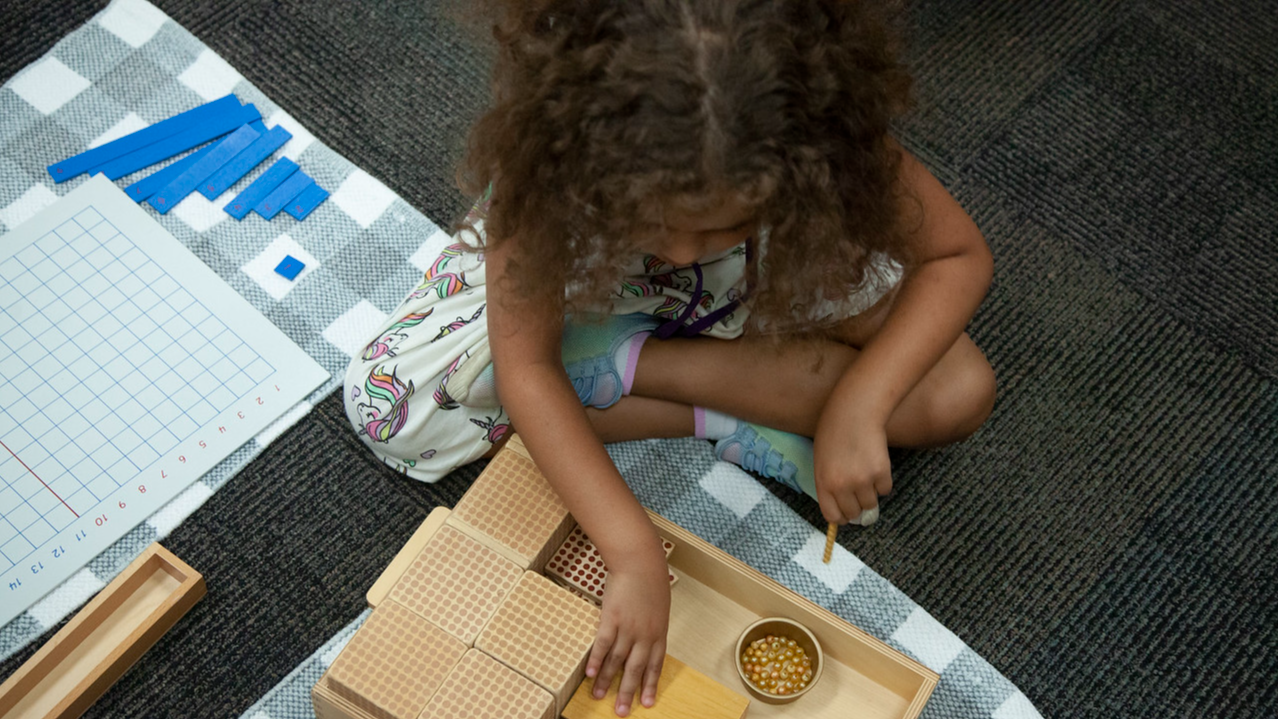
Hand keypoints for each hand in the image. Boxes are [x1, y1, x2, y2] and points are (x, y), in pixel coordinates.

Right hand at [585, 554, 670, 715]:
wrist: (640, 562)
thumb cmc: (650, 582)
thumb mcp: (659, 608)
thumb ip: (652, 627)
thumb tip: (645, 641)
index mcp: (659, 633)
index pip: (655, 665)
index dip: (649, 685)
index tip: (646, 703)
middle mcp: (644, 634)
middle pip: (635, 669)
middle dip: (628, 692)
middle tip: (621, 712)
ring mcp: (628, 628)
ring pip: (616, 661)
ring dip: (606, 680)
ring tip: (598, 697)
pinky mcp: (611, 618)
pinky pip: (603, 644)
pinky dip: (596, 660)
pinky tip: (590, 674)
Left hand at [813, 414, 892, 523]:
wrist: (854, 411)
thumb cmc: (834, 432)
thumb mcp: (821, 460)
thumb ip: (828, 484)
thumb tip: (842, 507)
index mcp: (823, 483)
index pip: (832, 516)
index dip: (841, 516)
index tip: (845, 513)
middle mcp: (842, 486)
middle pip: (854, 514)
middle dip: (857, 507)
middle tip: (858, 492)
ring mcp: (862, 481)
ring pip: (871, 504)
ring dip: (870, 494)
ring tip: (865, 473)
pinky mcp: (881, 473)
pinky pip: (885, 489)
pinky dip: (882, 482)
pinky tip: (875, 464)